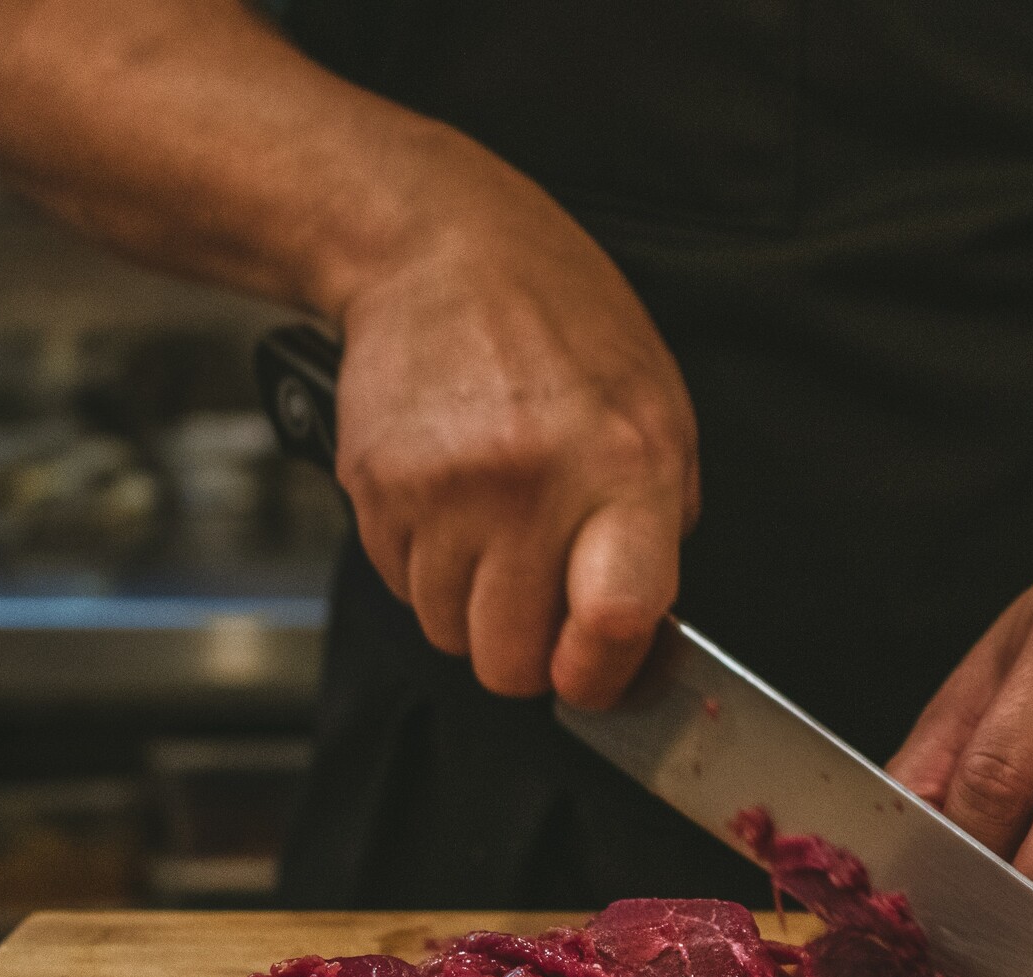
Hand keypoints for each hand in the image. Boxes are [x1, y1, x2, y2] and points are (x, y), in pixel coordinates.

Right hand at [332, 157, 696, 707]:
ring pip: (448, 634)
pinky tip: (452, 501)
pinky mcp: (374, 486)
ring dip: (473, 607)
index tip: (600, 674)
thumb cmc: (562, 324)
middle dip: (529, 651)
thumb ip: (658, 529)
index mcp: (625, 466)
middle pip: (511, 661)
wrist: (437, 244)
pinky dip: (426, 565)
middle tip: (543, 599)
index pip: (615, 620)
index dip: (603, 675)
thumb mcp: (658, 412)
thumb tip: (638, 636)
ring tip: (495, 530)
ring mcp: (443, 487)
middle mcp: (531, 481)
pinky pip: (400, 586)